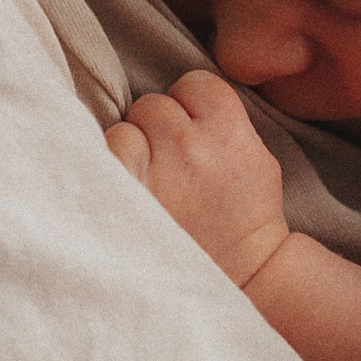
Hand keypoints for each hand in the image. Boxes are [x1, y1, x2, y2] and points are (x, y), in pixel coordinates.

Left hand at [106, 73, 292, 293]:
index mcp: (227, 131)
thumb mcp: (255, 157)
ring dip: (132, 148)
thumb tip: (182, 97)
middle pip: (153, 105)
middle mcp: (188, 145)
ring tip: (149, 181)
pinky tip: (129, 190)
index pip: (193, 84)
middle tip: (169, 164)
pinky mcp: (126, 197)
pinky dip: (111, 168)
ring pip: (125, 127)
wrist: (242, 276)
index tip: (192, 134)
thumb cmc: (244, 218)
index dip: (189, 106)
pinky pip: (105, 154)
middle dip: (158, 129)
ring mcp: (153, 171)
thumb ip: (221, 120)